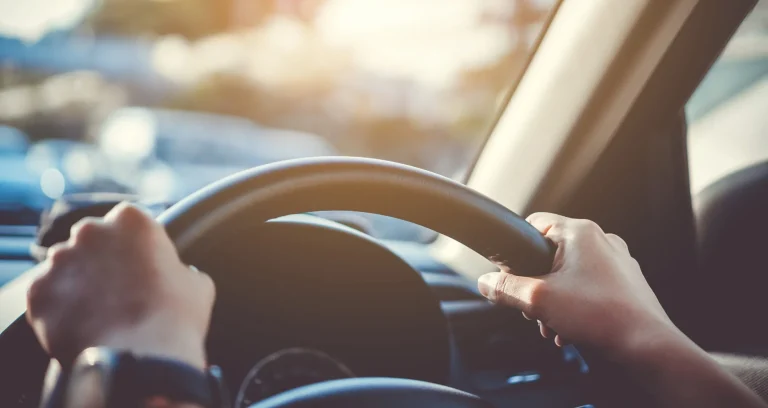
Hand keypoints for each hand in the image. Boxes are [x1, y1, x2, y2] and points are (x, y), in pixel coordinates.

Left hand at [26, 202, 214, 368]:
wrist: (139, 358)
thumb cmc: (175, 317)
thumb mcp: (197, 284)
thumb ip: (181, 270)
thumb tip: (180, 277)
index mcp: (132, 221)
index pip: (126, 222)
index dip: (133, 246)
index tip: (139, 266)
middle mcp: (90, 231)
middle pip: (90, 240)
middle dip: (99, 260)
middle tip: (117, 291)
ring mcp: (59, 261)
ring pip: (64, 268)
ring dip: (77, 285)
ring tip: (97, 315)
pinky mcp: (37, 292)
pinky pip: (45, 297)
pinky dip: (58, 311)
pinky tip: (80, 328)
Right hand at [477, 212, 675, 358]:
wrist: (645, 346)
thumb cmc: (599, 317)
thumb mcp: (536, 300)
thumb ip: (505, 288)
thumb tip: (486, 282)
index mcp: (580, 233)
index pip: (535, 223)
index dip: (517, 249)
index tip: (512, 274)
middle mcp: (602, 241)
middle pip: (551, 253)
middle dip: (537, 283)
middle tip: (534, 307)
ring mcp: (618, 262)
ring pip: (571, 273)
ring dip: (556, 299)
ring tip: (554, 323)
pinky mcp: (627, 283)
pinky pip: (590, 287)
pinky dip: (576, 305)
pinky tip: (572, 328)